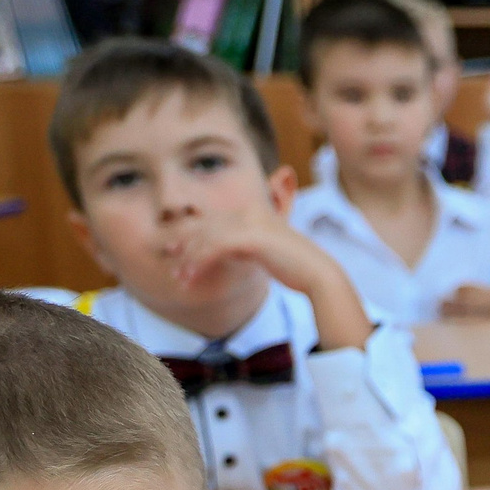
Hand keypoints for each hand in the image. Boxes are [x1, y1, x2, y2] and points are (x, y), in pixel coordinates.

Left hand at [176, 210, 371, 349]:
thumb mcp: (265, 250)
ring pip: (206, 238)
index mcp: (253, 211)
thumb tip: (223, 252)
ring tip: (180, 278)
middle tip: (170, 262)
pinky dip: (199, 264)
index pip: (213, 219)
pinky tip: (191, 278)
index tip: (176, 251)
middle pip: (205, 226)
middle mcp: (249, 213)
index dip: (191, 234)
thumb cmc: (295, 266)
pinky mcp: (250, 239)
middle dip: (184, 245)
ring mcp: (250, 224)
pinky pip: (213, 249)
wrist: (318, 274)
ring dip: (189, 259)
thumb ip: (244, 245)